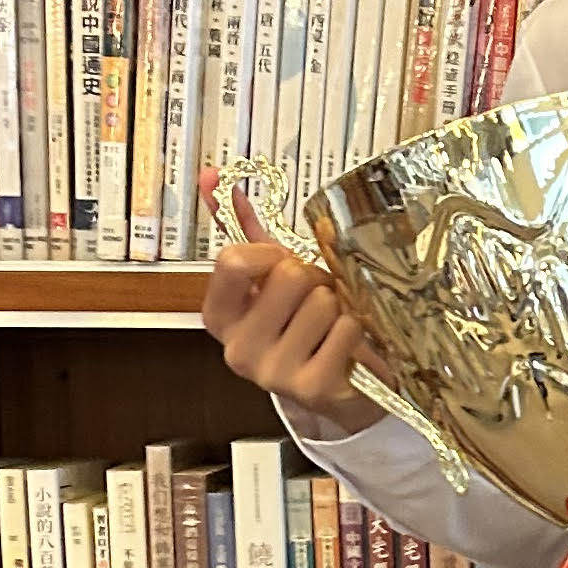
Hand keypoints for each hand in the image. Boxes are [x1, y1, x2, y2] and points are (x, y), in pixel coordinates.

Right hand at [202, 235, 385, 433]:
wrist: (332, 391)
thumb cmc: (300, 325)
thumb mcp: (267, 280)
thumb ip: (242, 229)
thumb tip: (212, 176)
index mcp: (219, 317)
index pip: (234, 260)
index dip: (271, 253)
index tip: (282, 265)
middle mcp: (238, 350)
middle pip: (289, 275)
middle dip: (314, 278)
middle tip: (316, 298)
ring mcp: (273, 373)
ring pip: (323, 301)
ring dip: (338, 305)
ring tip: (330, 324)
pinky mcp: (312, 388)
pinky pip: (346, 328)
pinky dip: (354, 329)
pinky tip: (343, 345)